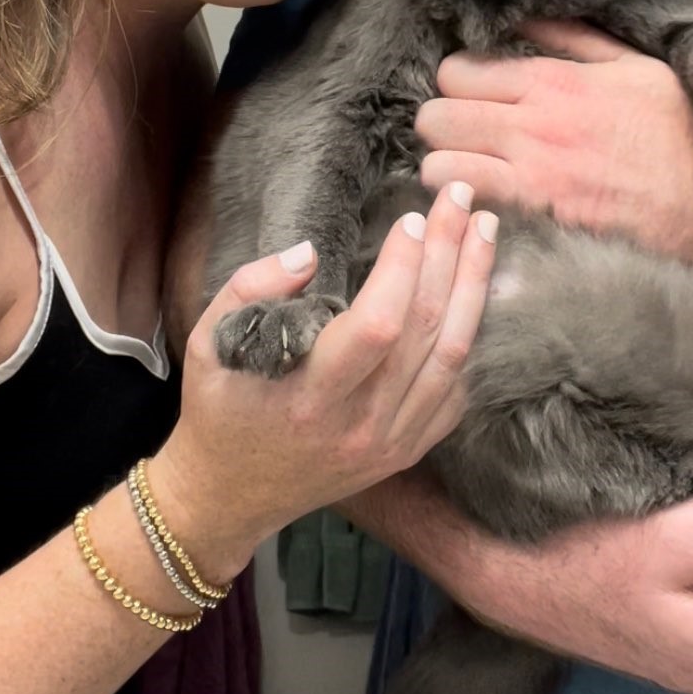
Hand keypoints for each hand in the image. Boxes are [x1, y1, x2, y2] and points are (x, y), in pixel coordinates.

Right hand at [152, 185, 497, 579]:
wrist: (230, 494)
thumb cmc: (217, 409)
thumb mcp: (208, 342)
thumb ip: (251, 288)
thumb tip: (309, 252)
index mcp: (311, 397)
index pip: (377, 326)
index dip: (402, 268)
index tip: (410, 220)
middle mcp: (361, 425)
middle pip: (425, 331)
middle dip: (449, 255)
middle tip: (462, 199)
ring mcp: (392, 444)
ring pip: (452, 356)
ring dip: (474, 287)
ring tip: (484, 231)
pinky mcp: (407, 452)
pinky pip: (455, 390)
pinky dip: (469, 335)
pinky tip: (474, 290)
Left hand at [416, 19, 692, 274]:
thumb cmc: (686, 135)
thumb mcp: (637, 68)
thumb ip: (575, 41)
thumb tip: (525, 18)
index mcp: (555, 81)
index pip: (457, 71)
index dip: (456, 83)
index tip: (472, 95)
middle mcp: (534, 126)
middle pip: (436, 116)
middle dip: (441, 122)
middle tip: (463, 134)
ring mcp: (534, 178)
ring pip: (438, 164)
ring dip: (446, 166)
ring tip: (469, 169)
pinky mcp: (542, 223)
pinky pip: (469, 206)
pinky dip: (464, 204)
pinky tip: (483, 203)